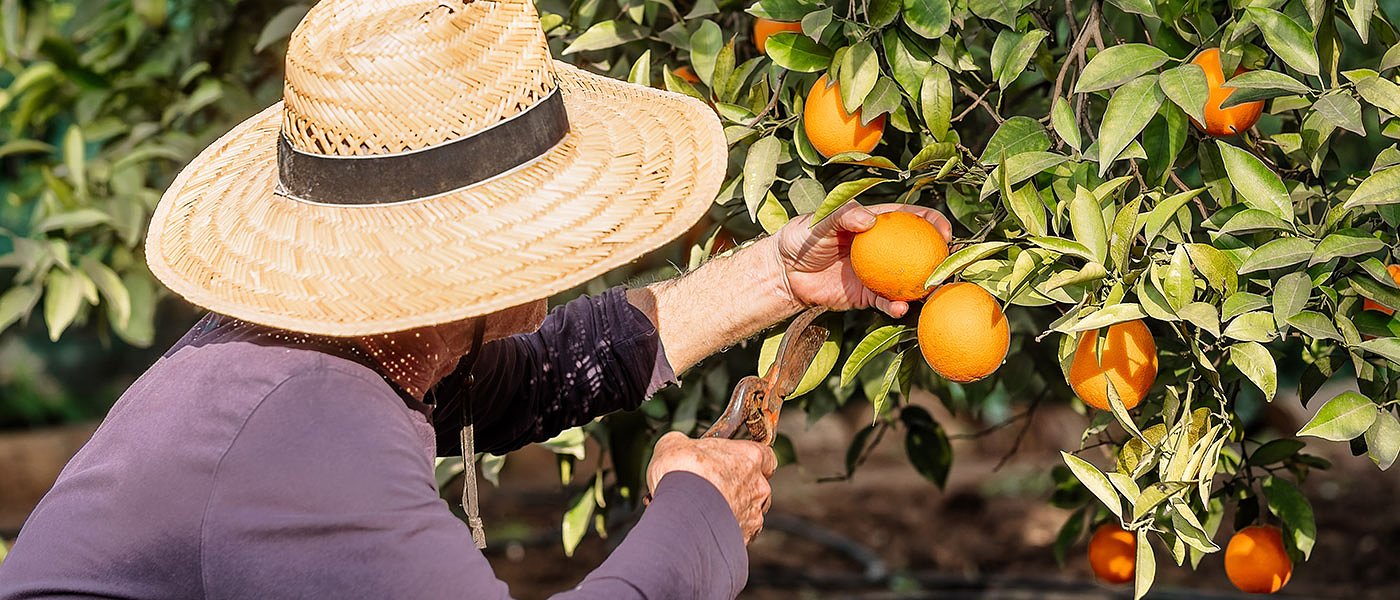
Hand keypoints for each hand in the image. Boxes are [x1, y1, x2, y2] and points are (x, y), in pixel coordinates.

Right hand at [646, 432, 775, 542]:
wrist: (680, 513)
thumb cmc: (683, 473)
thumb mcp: (673, 444)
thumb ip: (684, 443)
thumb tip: (676, 445)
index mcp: (751, 457)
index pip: (766, 456)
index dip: (750, 460)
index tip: (734, 461)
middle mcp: (759, 487)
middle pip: (756, 487)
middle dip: (736, 488)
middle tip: (709, 488)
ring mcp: (753, 517)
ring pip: (747, 514)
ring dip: (729, 512)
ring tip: (701, 512)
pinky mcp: (742, 540)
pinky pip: (735, 536)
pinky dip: (722, 534)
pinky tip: (701, 530)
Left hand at [775, 203, 952, 317]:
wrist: (784, 273)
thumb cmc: (802, 238)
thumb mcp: (821, 222)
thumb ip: (844, 217)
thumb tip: (869, 221)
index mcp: (877, 224)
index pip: (911, 218)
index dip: (931, 221)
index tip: (943, 230)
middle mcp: (883, 249)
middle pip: (918, 251)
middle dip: (939, 257)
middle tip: (948, 264)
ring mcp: (877, 274)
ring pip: (908, 280)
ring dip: (923, 287)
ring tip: (931, 291)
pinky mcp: (867, 296)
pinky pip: (887, 302)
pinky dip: (895, 307)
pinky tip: (900, 308)